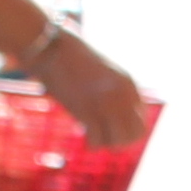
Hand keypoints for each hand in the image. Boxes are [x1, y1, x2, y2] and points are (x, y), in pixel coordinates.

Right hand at [39, 27, 155, 149]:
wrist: (49, 46)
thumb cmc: (70, 55)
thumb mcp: (101, 70)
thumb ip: (113, 88)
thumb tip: (115, 111)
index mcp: (128, 84)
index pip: (141, 120)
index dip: (128, 129)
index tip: (112, 127)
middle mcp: (122, 96)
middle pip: (135, 134)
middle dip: (121, 140)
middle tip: (105, 136)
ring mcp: (105, 104)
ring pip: (119, 141)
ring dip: (107, 143)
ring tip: (94, 136)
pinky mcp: (86, 110)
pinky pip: (97, 140)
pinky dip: (92, 144)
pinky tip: (85, 138)